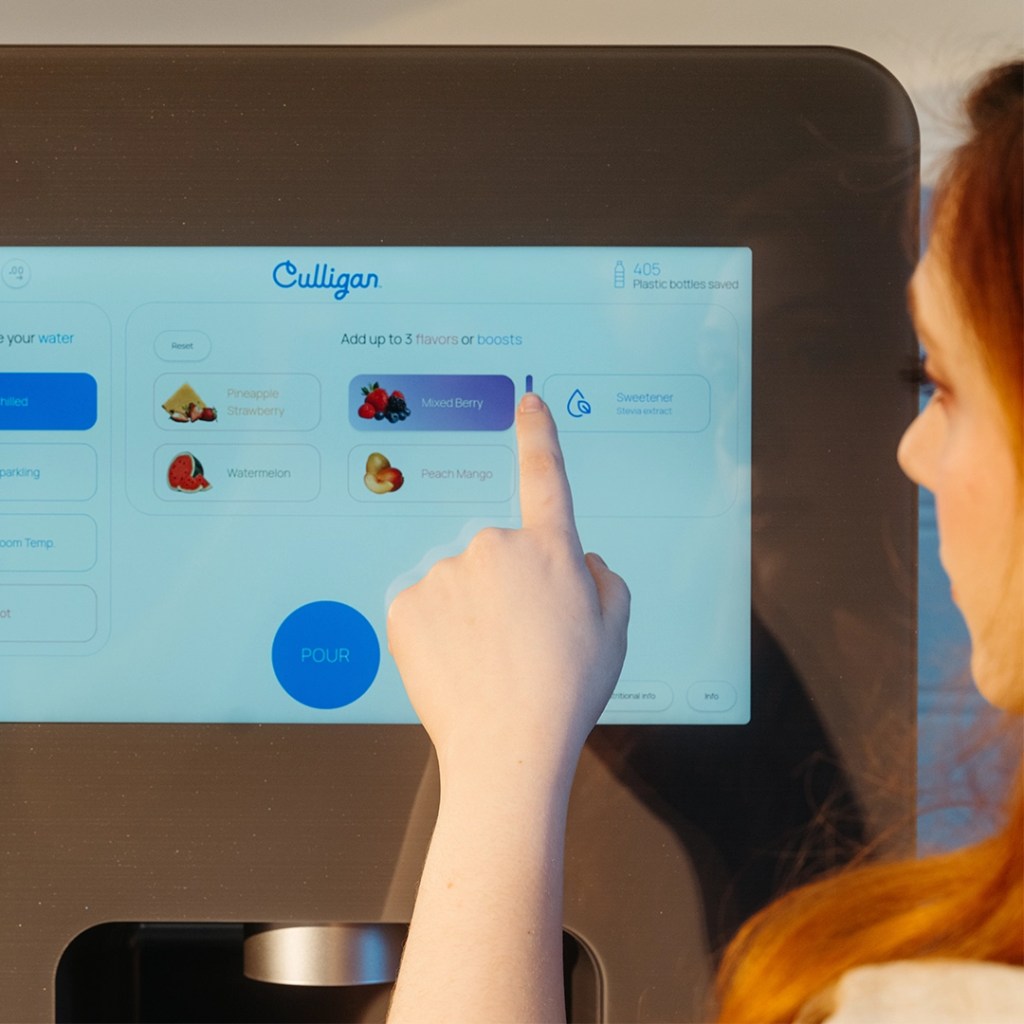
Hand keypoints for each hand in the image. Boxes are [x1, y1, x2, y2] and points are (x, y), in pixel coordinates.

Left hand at [387, 392, 629, 777]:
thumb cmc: (568, 692)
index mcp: (551, 549)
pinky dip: (437, 629)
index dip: (538, 435)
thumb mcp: (614, 634)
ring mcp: (445, 572)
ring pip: (459, 582)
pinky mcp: (406, 603)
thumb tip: (580, 562)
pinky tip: (455, 664)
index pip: (546, 476)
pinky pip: (425, 606)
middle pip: (498, 554)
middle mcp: (495, 547)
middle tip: (518, 640)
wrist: (507, 749)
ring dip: (470, 610)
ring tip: (486, 661)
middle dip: (507, 585)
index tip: (527, 402)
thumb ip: (605, 581)